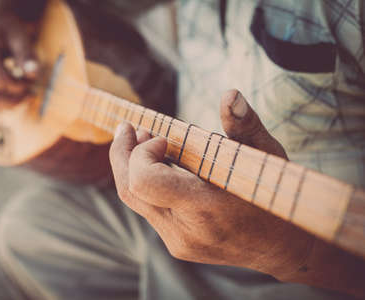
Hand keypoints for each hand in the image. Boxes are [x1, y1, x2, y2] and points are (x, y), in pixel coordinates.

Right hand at [0, 0, 46, 110]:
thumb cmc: (7, 29)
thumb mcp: (20, 36)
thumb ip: (26, 55)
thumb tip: (33, 74)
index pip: (0, 83)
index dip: (20, 86)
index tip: (32, 80)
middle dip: (13, 101)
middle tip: (29, 93)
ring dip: (7, 104)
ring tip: (23, 92)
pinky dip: (1, 103)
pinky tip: (15, 93)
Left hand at [109, 90, 313, 277]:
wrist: (283, 246)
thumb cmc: (274, 194)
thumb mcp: (265, 156)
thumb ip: (245, 125)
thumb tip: (230, 94)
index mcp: (205, 209)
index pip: (144, 182)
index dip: (142, 154)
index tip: (162, 137)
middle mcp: (185, 231)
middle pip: (129, 190)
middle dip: (121, 154)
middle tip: (127, 128)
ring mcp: (178, 241)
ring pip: (134, 200)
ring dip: (130, 166)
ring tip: (143, 140)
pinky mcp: (176, 244)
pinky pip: (147, 209)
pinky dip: (144, 182)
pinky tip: (156, 163)